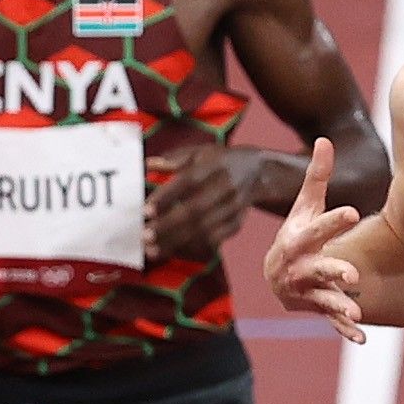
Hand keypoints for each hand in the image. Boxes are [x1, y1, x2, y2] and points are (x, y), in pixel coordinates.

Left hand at [144, 143, 256, 261]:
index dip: (167, 196)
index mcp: (214, 165)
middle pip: (195, 210)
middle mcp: (225, 187)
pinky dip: (193, 247)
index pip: (188, 181)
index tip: (146, 210)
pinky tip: (174, 251)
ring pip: (203, 229)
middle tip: (145, 236)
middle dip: (168, 226)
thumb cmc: (221, 161)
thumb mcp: (200, 152)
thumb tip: (148, 165)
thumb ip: (174, 159)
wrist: (258, 172)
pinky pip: (214, 239)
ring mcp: (233, 207)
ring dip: (177, 241)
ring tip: (154, 250)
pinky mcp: (236, 223)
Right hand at [264, 139, 365, 343]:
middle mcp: (302, 267)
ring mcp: (309, 290)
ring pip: (325, 298)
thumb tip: (325, 139)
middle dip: (333, 269)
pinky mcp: (319, 308)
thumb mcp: (304, 207)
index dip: (334, 221)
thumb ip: (317, 177)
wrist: (278, 276)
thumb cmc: (297, 235)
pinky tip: (362, 337)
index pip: (318, 227)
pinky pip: (332, 321)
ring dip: (339, 305)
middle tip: (352, 272)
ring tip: (356, 310)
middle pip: (317, 268)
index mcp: (300, 240)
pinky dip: (345, 330)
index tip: (353, 212)